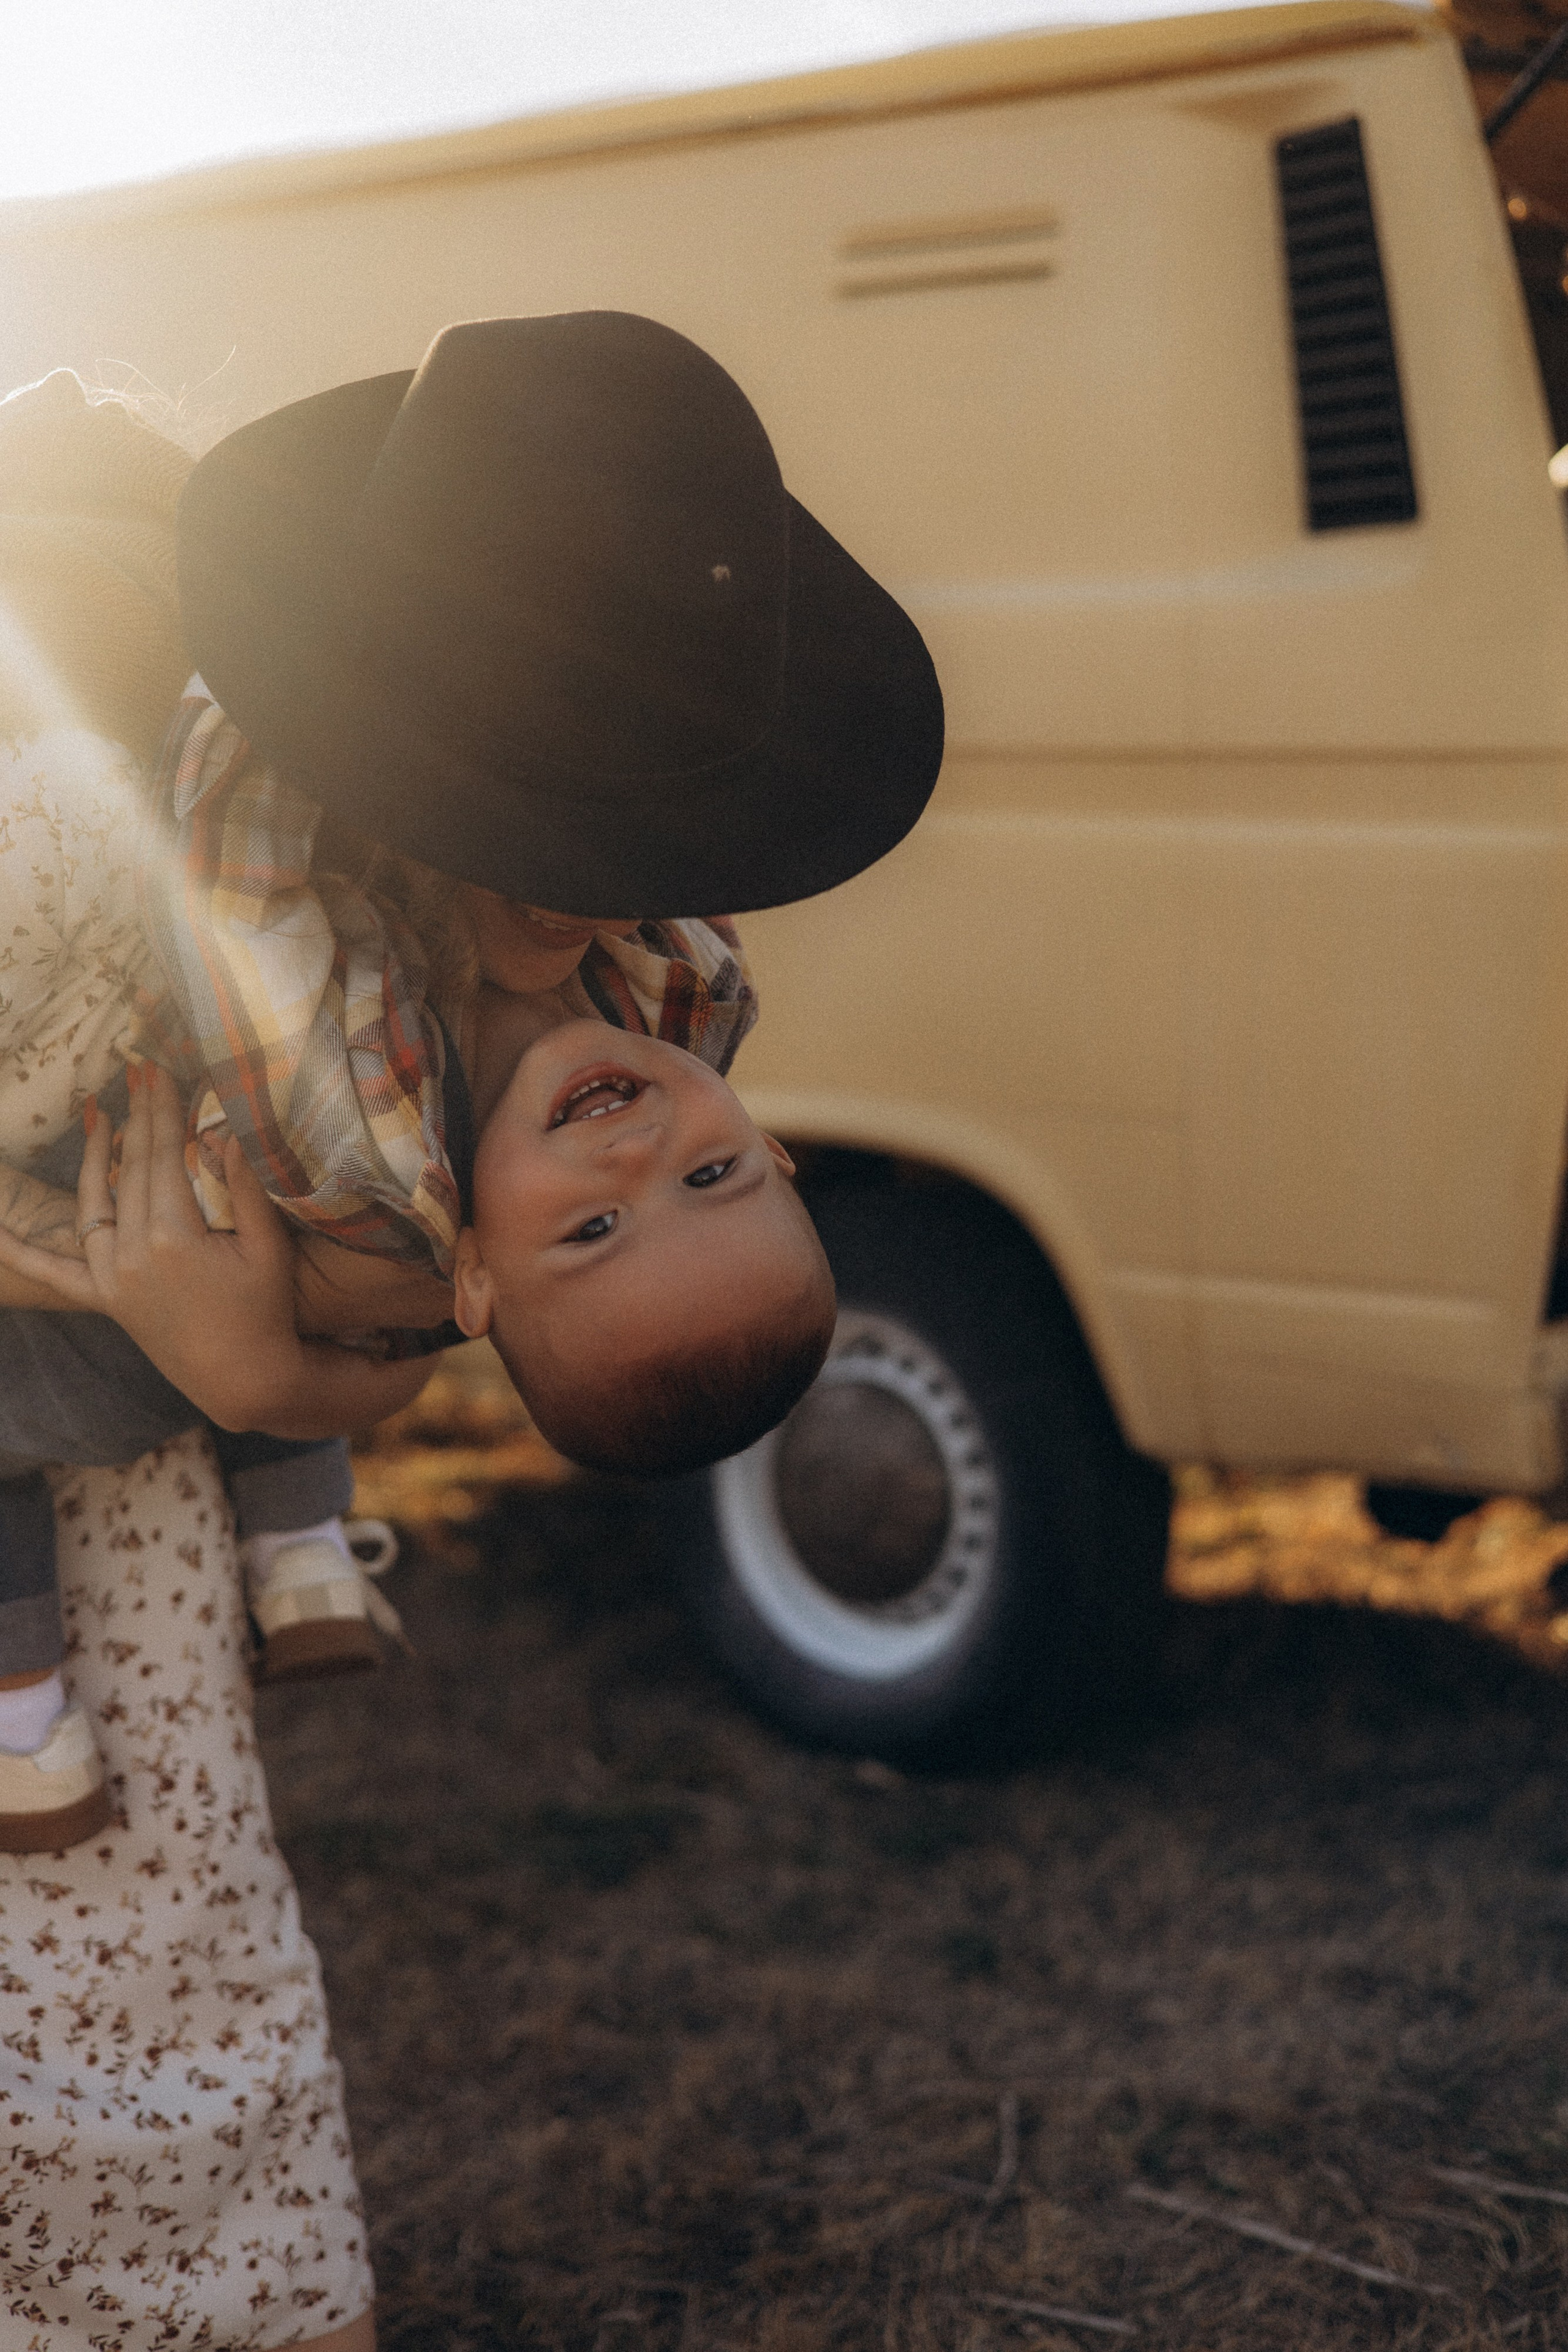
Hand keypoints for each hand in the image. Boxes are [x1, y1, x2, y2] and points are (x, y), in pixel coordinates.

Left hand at [0, 1063, 301, 1425]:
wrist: (246, 1379)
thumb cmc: (267, 1311)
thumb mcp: (267, 1246)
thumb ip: (243, 1187)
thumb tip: (227, 1130)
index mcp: (173, 1237)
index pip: (163, 1155)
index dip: (162, 1108)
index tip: (158, 1069)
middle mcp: (133, 1254)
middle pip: (131, 1169)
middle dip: (136, 1117)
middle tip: (136, 1071)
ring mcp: (113, 1278)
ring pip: (93, 1203)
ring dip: (93, 1156)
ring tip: (97, 1114)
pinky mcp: (105, 1300)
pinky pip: (54, 1273)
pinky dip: (19, 1251)